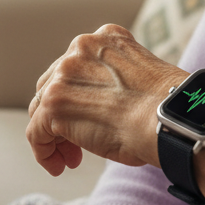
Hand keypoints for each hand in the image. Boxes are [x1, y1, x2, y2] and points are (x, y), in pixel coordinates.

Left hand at [27, 24, 184, 176]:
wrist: (168, 118)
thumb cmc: (166, 108)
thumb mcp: (140, 78)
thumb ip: (114, 82)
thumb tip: (102, 109)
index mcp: (107, 38)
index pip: (78, 68)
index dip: (79, 97)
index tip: (90, 118)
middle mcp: (83, 47)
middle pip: (54, 85)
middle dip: (64, 116)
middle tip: (78, 145)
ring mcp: (65, 73)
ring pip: (43, 108)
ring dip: (54, 136)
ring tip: (70, 159)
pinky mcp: (54, 102)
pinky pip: (36, 132)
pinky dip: (44, 152)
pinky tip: (60, 166)